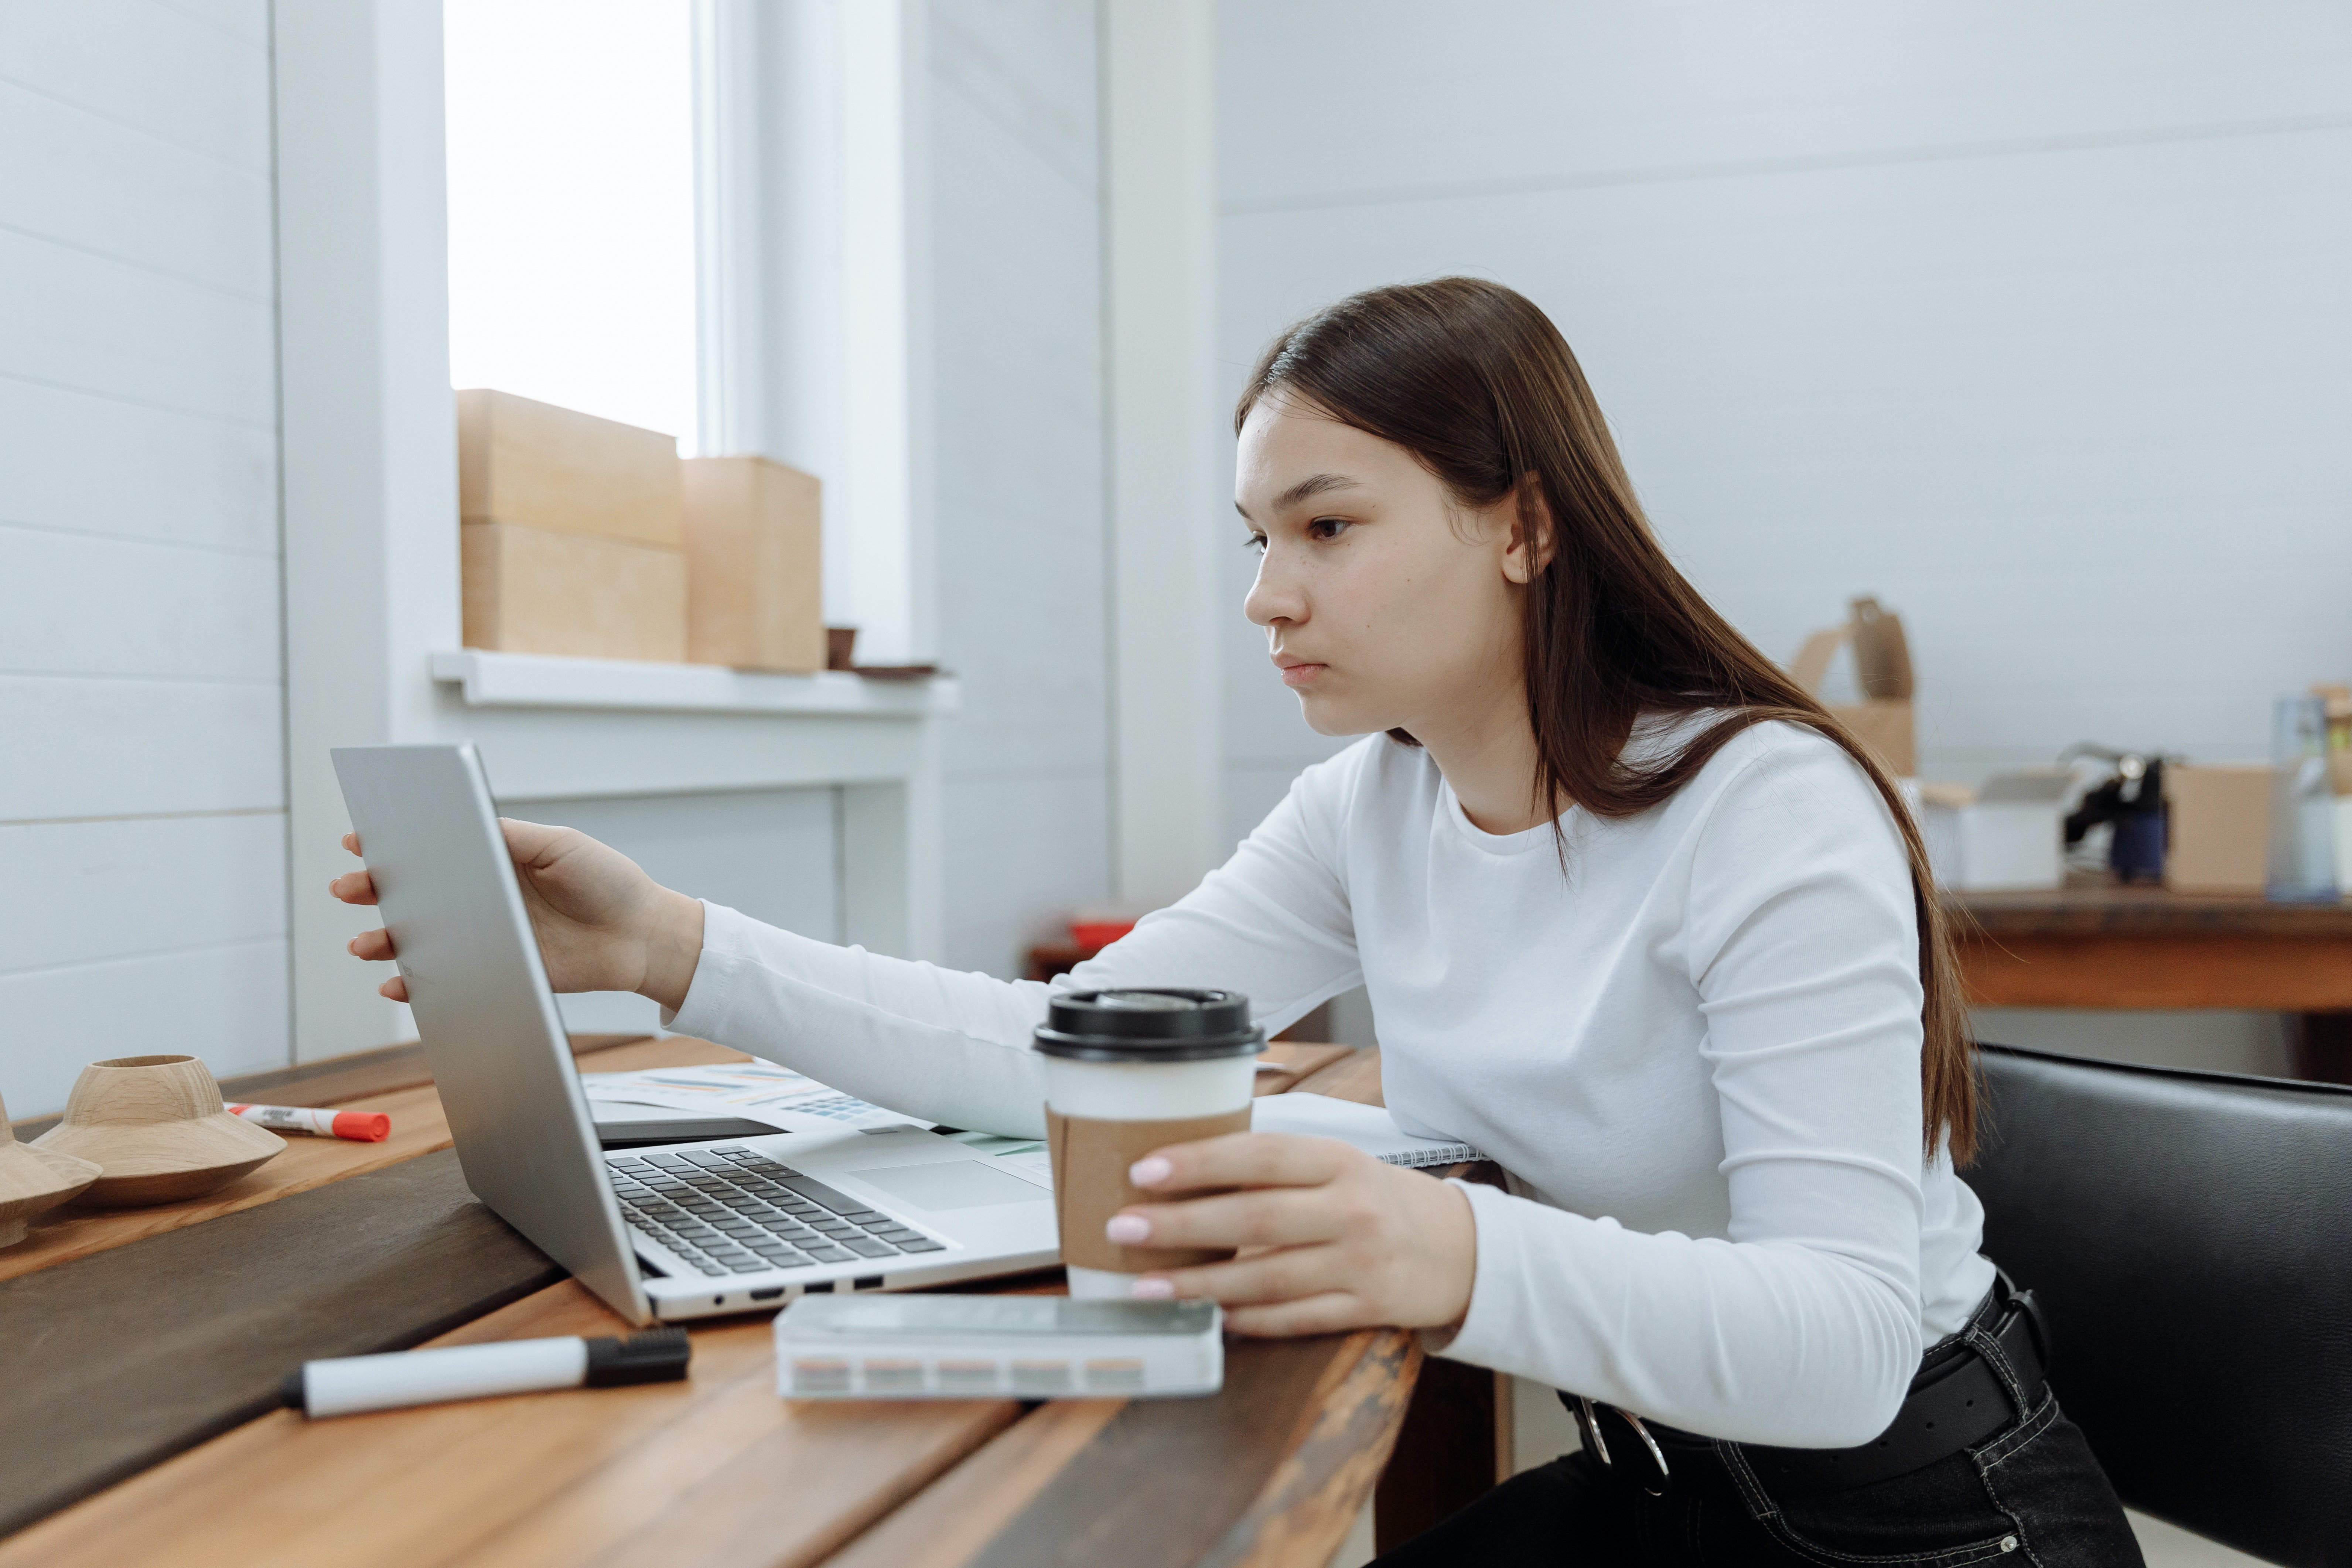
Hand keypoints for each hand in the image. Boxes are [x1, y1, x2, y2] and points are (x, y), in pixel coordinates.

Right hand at [328, 821, 704, 1010]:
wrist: (641, 935)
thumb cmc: (606, 881)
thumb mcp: (560, 846)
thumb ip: (512, 836)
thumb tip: (464, 820)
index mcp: (493, 859)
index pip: (433, 848)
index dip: (394, 844)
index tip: (360, 839)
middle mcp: (482, 897)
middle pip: (415, 893)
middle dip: (375, 890)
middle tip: (348, 887)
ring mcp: (486, 936)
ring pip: (421, 939)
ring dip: (386, 941)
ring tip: (364, 943)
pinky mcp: (498, 971)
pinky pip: (447, 980)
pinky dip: (417, 985)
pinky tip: (395, 985)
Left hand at [1106, 1133, 1477, 1335]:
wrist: (1460, 1249)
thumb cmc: (1376, 1199)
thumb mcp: (1336, 1165)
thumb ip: (1274, 1168)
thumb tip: (1183, 1170)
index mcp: (1338, 1161)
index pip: (1260, 1157)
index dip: (1200, 1163)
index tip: (1144, 1171)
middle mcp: (1351, 1210)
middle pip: (1255, 1219)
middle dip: (1181, 1225)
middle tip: (1123, 1227)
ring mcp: (1360, 1264)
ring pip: (1267, 1278)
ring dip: (1200, 1285)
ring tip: (1145, 1286)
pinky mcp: (1366, 1309)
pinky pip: (1295, 1318)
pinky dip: (1249, 1320)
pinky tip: (1209, 1317)